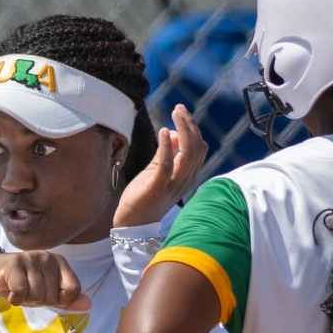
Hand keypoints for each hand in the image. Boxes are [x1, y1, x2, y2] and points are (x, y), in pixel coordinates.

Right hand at [0, 249, 90, 311]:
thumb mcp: (47, 294)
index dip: (60, 300)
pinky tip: (9, 290)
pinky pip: (21, 291)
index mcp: (60, 262)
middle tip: (27, 290)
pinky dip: (14, 298)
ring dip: (25, 299)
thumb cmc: (23, 283)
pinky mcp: (14, 264)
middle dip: (39, 301)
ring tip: (18, 289)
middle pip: (53, 296)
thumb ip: (67, 300)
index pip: (74, 290)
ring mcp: (30, 257)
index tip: (47, 295)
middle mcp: (48, 257)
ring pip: (37, 295)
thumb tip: (89, 304)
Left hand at [114, 104, 207, 227]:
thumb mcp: (158, 170)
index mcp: (187, 176)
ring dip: (183, 130)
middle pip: (197, 148)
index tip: (181, 113)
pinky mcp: (157, 187)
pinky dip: (166, 145)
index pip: (199, 148)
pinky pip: (168, 164)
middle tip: (178, 108)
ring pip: (188, 153)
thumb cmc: (144, 196)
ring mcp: (172, 185)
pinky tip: (163, 130)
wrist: (132, 224)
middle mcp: (184, 180)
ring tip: (175, 113)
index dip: (193, 128)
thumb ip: (167, 153)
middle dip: (190, 124)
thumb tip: (173, 133)